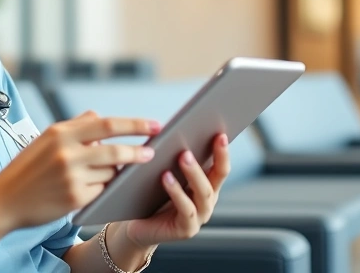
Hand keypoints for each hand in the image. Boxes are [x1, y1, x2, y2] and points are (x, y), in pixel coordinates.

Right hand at [0, 111, 160, 231]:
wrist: (3, 201)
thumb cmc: (27, 168)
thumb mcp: (46, 139)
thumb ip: (75, 126)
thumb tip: (99, 117)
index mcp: (61, 132)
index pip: (107, 124)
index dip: (135, 124)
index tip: (155, 125)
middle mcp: (67, 153)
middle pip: (116, 150)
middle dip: (138, 152)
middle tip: (151, 153)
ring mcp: (71, 177)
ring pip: (110, 172)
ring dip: (115, 172)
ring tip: (106, 172)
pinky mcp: (75, 198)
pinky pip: (101, 191)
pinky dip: (102, 188)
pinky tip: (92, 188)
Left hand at [120, 133, 230, 248]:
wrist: (136, 226)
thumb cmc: (150, 194)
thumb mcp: (163, 172)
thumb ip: (173, 156)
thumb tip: (174, 129)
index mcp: (207, 184)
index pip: (220, 165)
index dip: (223, 151)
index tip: (221, 132)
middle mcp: (208, 200)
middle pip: (218, 176)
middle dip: (216, 157)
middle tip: (210, 137)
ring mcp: (200, 216)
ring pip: (203, 192)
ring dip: (194, 172)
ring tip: (182, 156)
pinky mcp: (187, 229)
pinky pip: (186, 209)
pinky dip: (177, 192)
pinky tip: (166, 178)